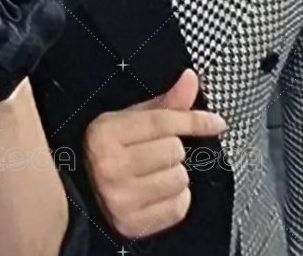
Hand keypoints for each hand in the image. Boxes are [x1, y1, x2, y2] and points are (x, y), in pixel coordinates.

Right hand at [84, 69, 227, 239]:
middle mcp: (109, 166)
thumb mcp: (130, 120)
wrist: (85, 191)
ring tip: (155, 173)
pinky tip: (158, 192)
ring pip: (180, 179)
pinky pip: (178, 208)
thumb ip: (164, 103)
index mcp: (105, 133)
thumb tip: (190, 78)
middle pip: (174, 150)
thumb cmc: (111, 151)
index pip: (162, 121)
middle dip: (173, 150)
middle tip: (154, 152)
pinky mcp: (132, 224)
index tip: (216, 122)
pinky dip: (176, 200)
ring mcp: (120, 198)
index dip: (194, 120)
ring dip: (176, 175)